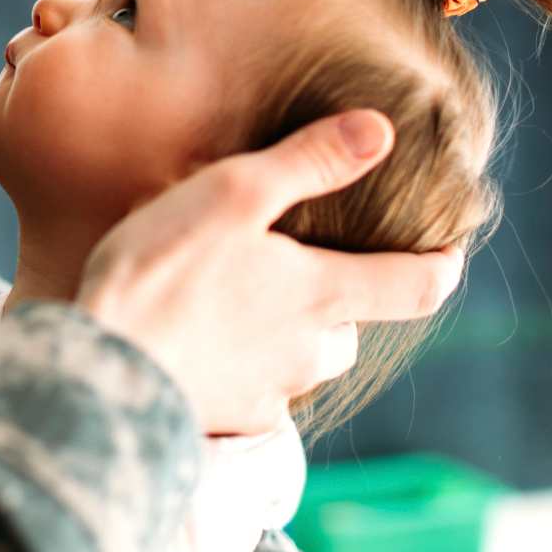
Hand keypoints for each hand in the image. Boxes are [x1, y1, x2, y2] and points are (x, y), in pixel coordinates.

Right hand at [76, 109, 462, 435]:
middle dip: (339, 305)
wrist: (103, 371)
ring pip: (299, 366)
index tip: (447, 251)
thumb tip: (380, 131)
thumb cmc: (163, 275)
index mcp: (321, 294)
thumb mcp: (232, 195)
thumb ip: (308, 162)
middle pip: (349, 332)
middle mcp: (306, 353)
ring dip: (286, 339)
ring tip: (242, 308)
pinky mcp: (224, 420)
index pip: (416, 287)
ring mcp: (266, 393)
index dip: (441, 267)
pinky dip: (238, 372)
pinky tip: (201, 351)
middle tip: (305, 272)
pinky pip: (250, 397)